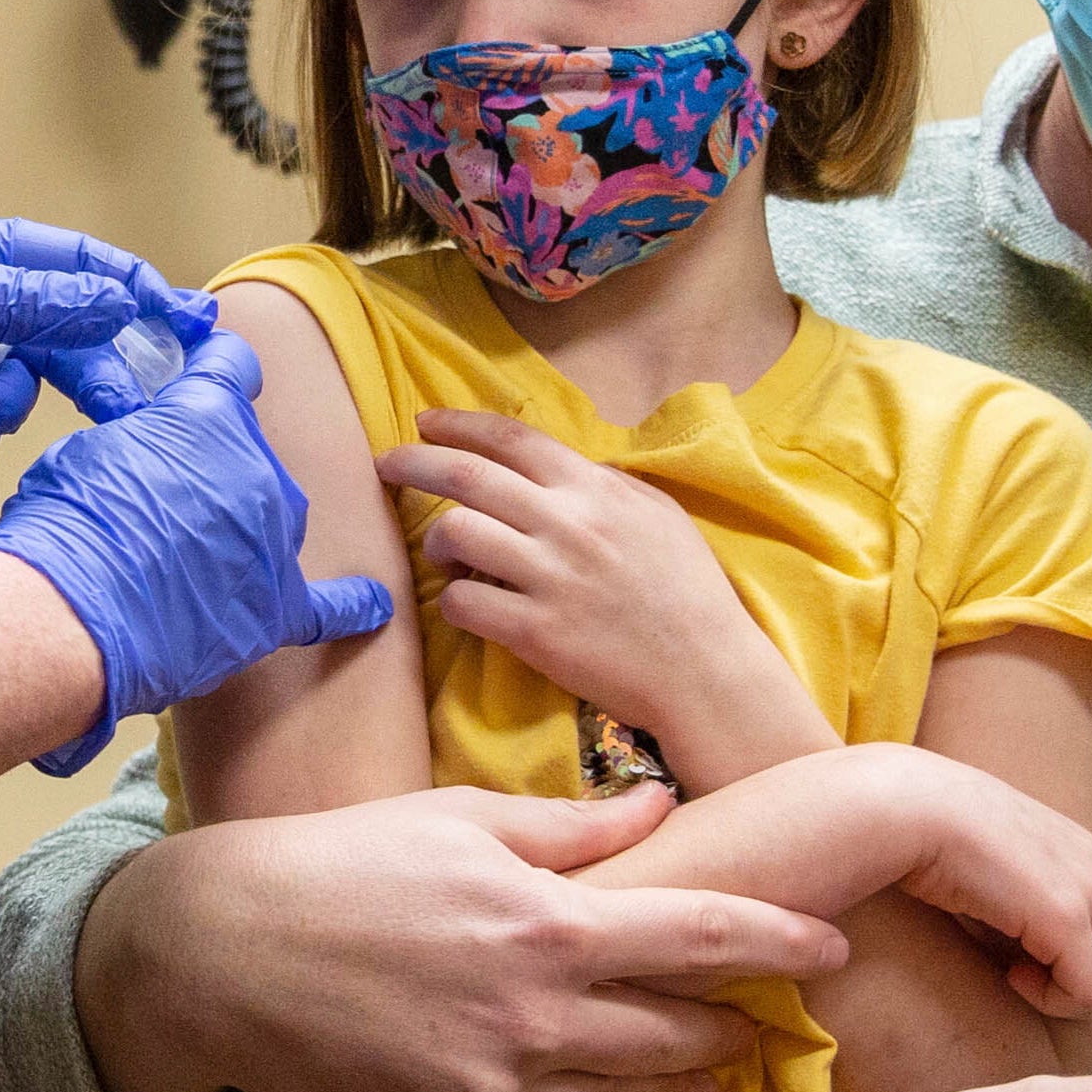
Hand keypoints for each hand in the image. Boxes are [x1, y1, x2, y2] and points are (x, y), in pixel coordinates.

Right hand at [0, 328, 396, 769]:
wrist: (74, 616)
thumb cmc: (67, 528)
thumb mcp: (89, 449)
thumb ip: (138, 439)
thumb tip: (145, 453)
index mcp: (210, 414)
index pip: (232, 367)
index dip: (215, 366)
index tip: (209, 367)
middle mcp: (258, 468)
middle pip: (250, 455)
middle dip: (213, 468)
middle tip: (158, 500)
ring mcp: (274, 541)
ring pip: (273, 520)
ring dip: (240, 528)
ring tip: (183, 557)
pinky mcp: (275, 610)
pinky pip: (327, 607)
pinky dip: (350, 606)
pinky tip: (372, 605)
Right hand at [83, 785, 843, 1091]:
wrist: (218, 956)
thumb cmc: (340, 867)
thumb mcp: (458, 820)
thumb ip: (575, 827)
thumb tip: (664, 803)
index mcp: (550, 925)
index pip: (706, 936)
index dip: (783, 941)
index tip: (834, 944)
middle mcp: (538, 1018)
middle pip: (685, 1031)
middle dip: (739, 1023)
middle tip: (768, 1017)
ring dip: (693, 1087)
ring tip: (720, 1075)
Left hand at [374, 411, 825, 785]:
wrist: (705, 669)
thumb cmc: (687, 590)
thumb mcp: (656, 514)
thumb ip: (603, 485)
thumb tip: (557, 469)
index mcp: (594, 489)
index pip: (510, 439)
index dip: (458, 424)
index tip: (424, 421)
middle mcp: (566, 524)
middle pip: (466, 477)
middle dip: (413, 462)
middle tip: (386, 464)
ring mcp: (548, 578)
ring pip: (455, 534)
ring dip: (436, 538)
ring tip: (443, 553)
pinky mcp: (535, 632)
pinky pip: (464, 603)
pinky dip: (453, 600)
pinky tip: (466, 602)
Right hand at [857, 749, 1091, 1017]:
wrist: (911, 809)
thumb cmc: (941, 842)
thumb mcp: (1010, 871)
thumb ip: (1042, 901)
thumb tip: (1045, 954)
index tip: (1038, 960)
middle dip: (1091, 992)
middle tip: (1034, 977)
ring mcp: (1090, 892)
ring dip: (1073, 1000)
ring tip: (1020, 974)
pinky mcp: (1066, 915)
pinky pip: (1091, 993)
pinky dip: (1053, 999)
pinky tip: (1010, 974)